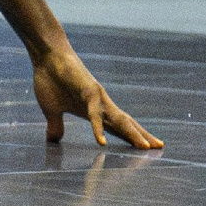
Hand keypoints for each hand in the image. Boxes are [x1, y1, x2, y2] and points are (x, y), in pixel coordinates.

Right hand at [32, 47, 162, 147]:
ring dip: (132, 134)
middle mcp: (101, 104)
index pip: (117, 127)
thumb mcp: (52, 111)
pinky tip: (101, 141)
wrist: (46, 57)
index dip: (131, 137)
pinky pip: (94, 114)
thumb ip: (56, 126)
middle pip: (126, 124)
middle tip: (159, 148)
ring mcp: (97, 98)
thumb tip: (52, 140)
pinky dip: (98, 128)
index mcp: (94, 110)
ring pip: (118, 120)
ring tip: (144, 147)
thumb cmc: (50, 80)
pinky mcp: (88, 92)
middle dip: (141, 136)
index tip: (147, 148)